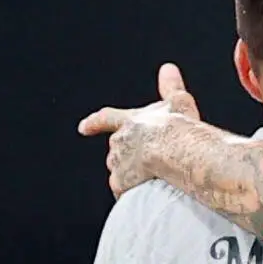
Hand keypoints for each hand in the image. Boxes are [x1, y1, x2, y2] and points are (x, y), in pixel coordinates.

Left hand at [77, 63, 204, 197]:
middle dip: (126, 155)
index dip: (95, 123)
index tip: (82, 127)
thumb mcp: (178, 102)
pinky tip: (145, 196)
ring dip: (130, 174)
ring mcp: (118, 164)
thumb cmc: (180, 127)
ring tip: (150, 178)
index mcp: (129, 121)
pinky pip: (123, 191)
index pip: (106, 119)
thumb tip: (168, 68)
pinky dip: (131, 193)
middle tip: (146, 161)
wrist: (178, 152)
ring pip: (118, 171)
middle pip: (116, 149)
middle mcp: (118, 142)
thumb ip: (170, 86)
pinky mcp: (121, 184)